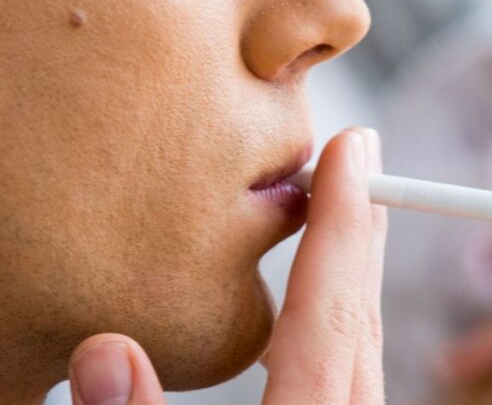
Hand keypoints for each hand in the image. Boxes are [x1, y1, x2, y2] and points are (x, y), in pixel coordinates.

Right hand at [66, 128, 387, 403]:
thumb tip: (106, 351)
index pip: (326, 319)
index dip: (338, 227)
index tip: (349, 149)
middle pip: (356, 317)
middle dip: (357, 227)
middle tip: (359, 149)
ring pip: (360, 341)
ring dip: (352, 267)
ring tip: (343, 206)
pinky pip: (350, 368)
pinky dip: (339, 316)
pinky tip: (316, 303)